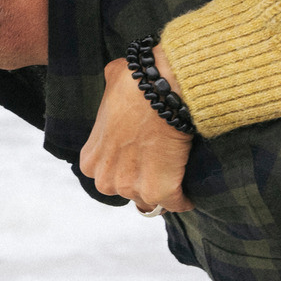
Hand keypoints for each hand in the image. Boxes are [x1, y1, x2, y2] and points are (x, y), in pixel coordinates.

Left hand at [78, 44, 193, 211]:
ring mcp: (132, 188)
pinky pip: (176, 203)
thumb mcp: (110, 84)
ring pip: (152, 198)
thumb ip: (110, 93)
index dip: (127, 165)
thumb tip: (116, 78)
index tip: (142, 155)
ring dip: (164, 187)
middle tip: (161, 161)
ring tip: (177, 172)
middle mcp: (106, 180)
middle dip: (143, 179)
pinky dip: (185, 198)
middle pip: (128, 190)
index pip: (109, 174)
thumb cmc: (136, 84)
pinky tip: (190, 191)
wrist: (162, 90)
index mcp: (91, 160)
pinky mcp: (160, 192)